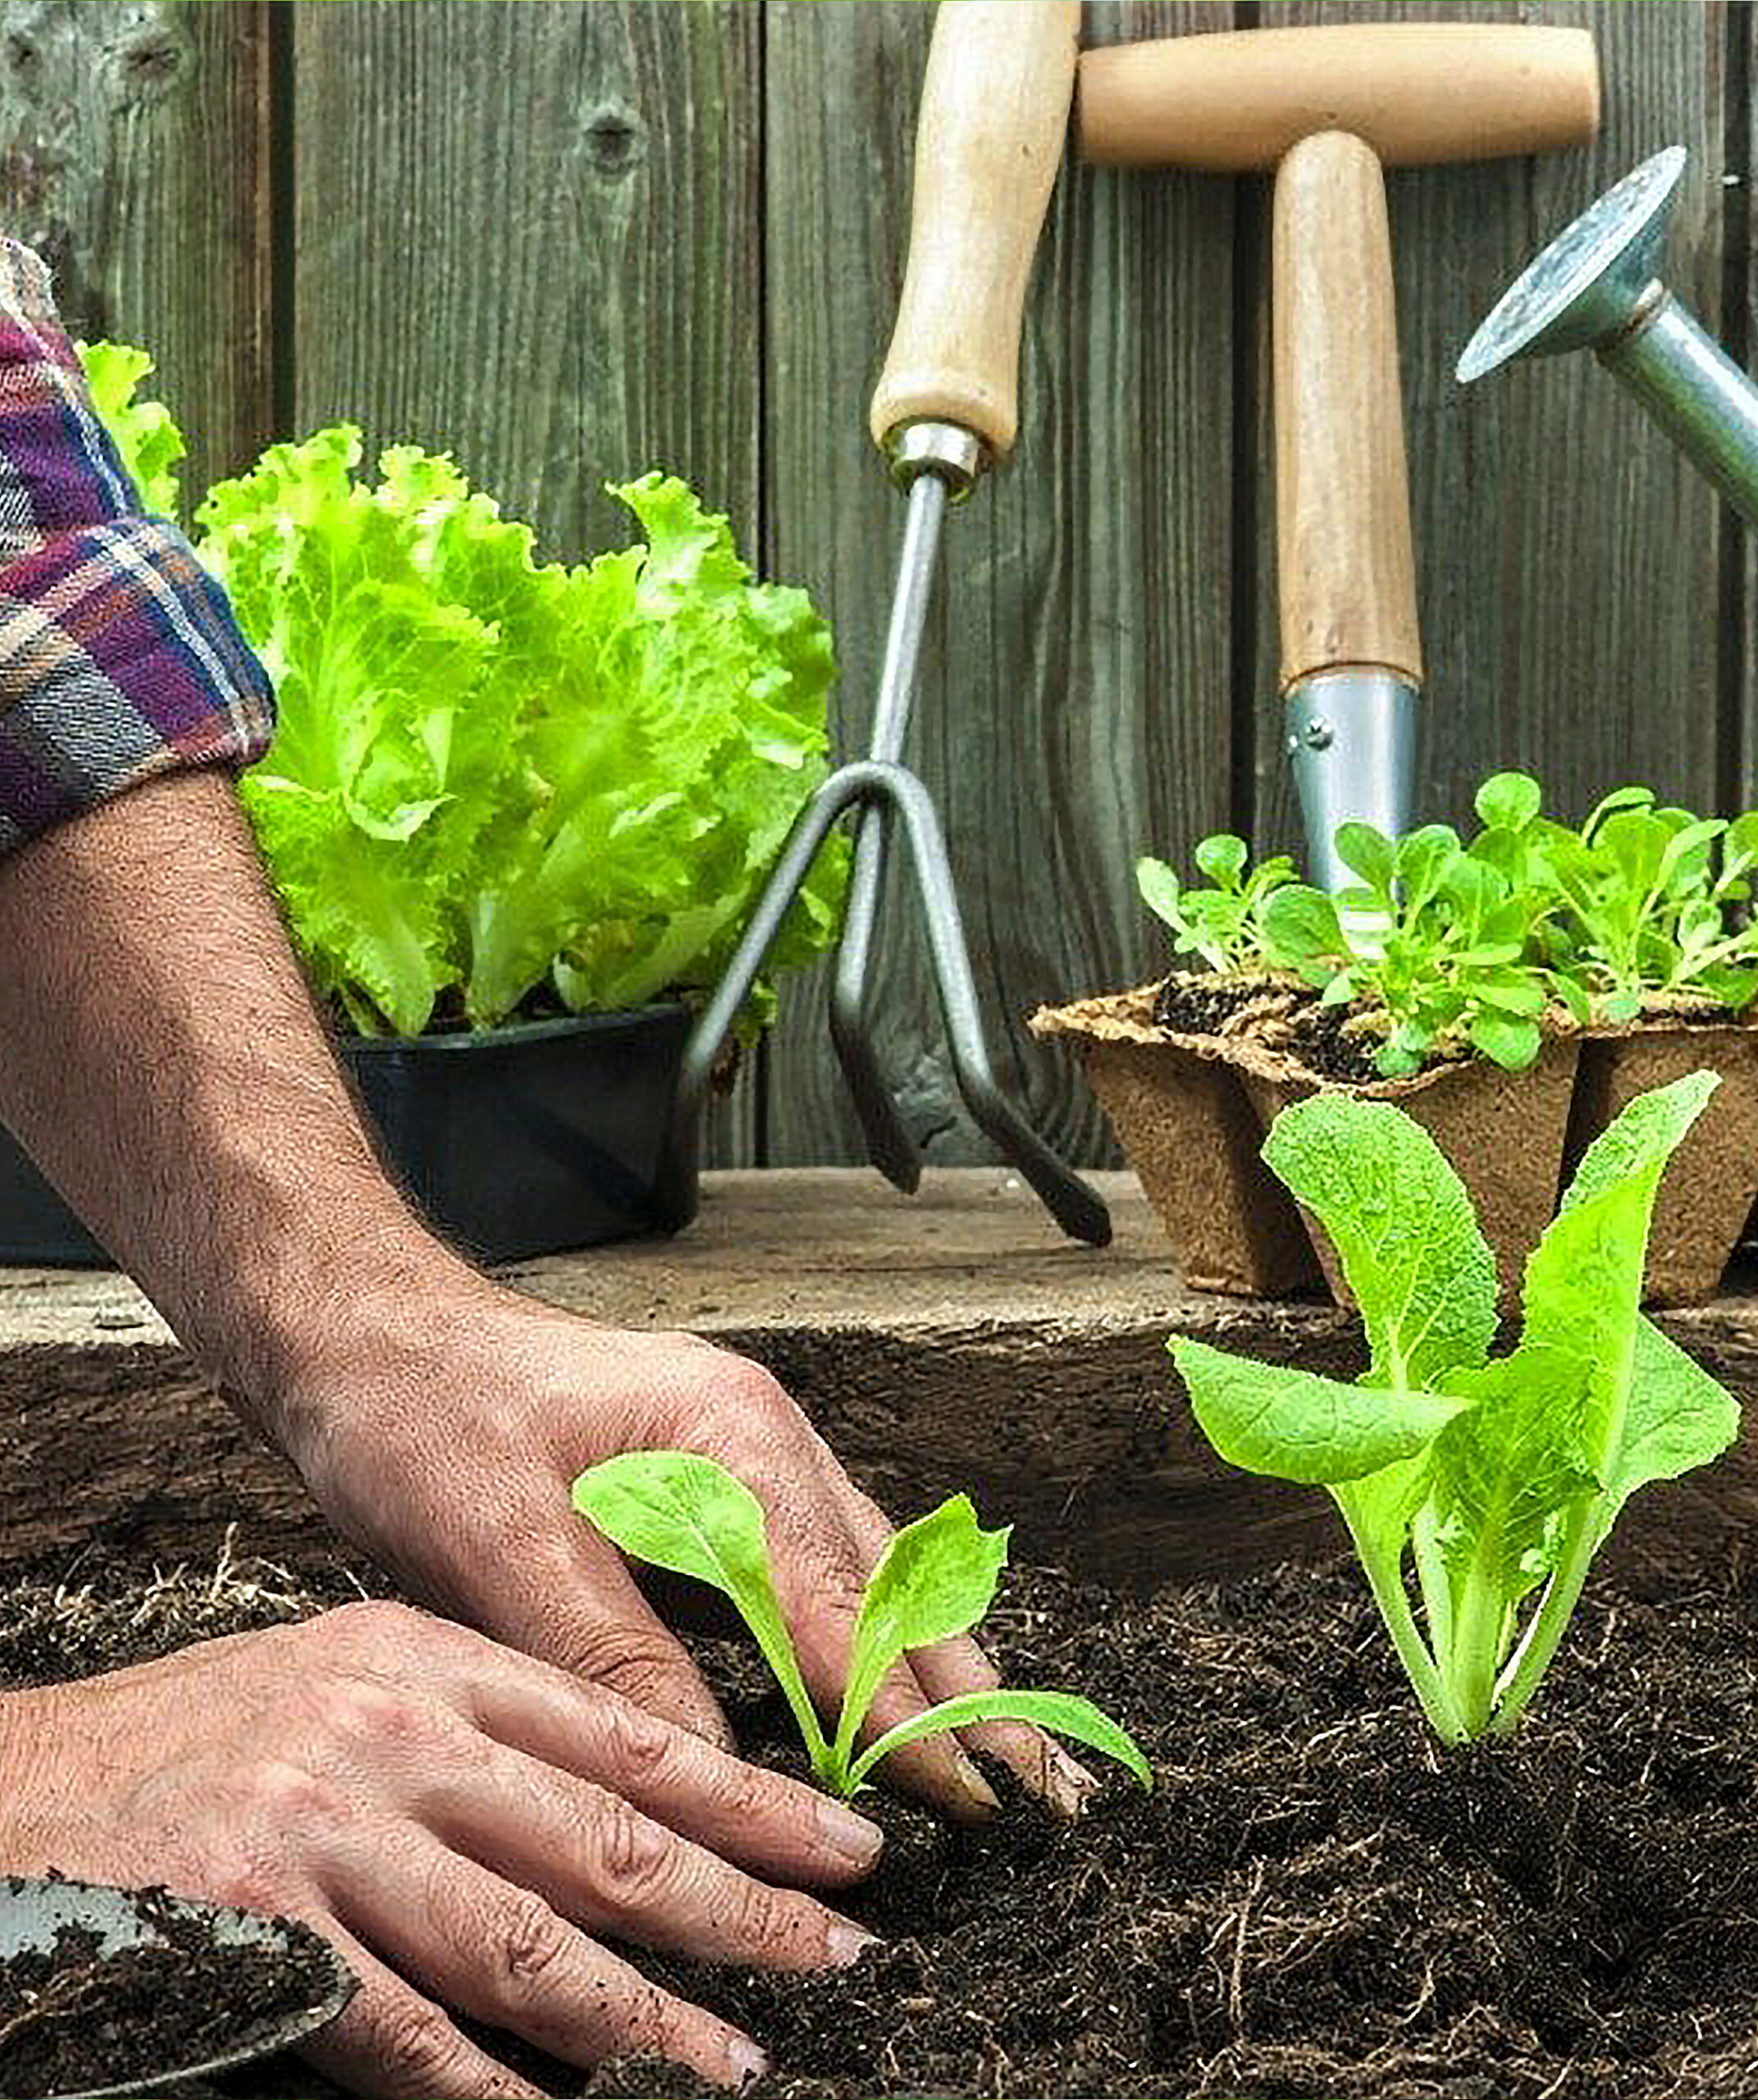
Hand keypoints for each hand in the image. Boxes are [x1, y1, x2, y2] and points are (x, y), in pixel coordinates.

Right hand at [0, 1600, 883, 2096]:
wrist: (21, 1790)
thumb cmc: (199, 1745)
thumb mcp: (346, 1687)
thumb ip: (475, 1736)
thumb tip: (621, 1818)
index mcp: (427, 1657)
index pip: (626, 1733)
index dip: (749, 1799)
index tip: (842, 1846)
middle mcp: (391, 1728)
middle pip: (605, 1834)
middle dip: (740, 1905)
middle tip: (841, 1953)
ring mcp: (324, 1826)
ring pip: (527, 1939)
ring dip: (647, 2018)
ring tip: (742, 2062)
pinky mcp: (256, 1928)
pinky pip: (405, 2035)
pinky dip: (492, 2090)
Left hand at [281, 1273, 1090, 1820]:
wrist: (369, 1330)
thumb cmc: (423, 1413)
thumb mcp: (499, 1543)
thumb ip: (612, 1655)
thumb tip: (708, 1772)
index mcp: (728, 1434)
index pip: (840, 1606)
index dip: (902, 1715)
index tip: (967, 1800)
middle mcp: (760, 1433)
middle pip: (890, 1580)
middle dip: (965, 1689)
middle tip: (1041, 1792)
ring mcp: (745, 1446)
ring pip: (871, 1568)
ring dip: (933, 1662)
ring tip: (1000, 1750)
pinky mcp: (716, 1471)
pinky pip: (822, 1559)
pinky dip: (871, 1630)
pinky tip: (893, 1681)